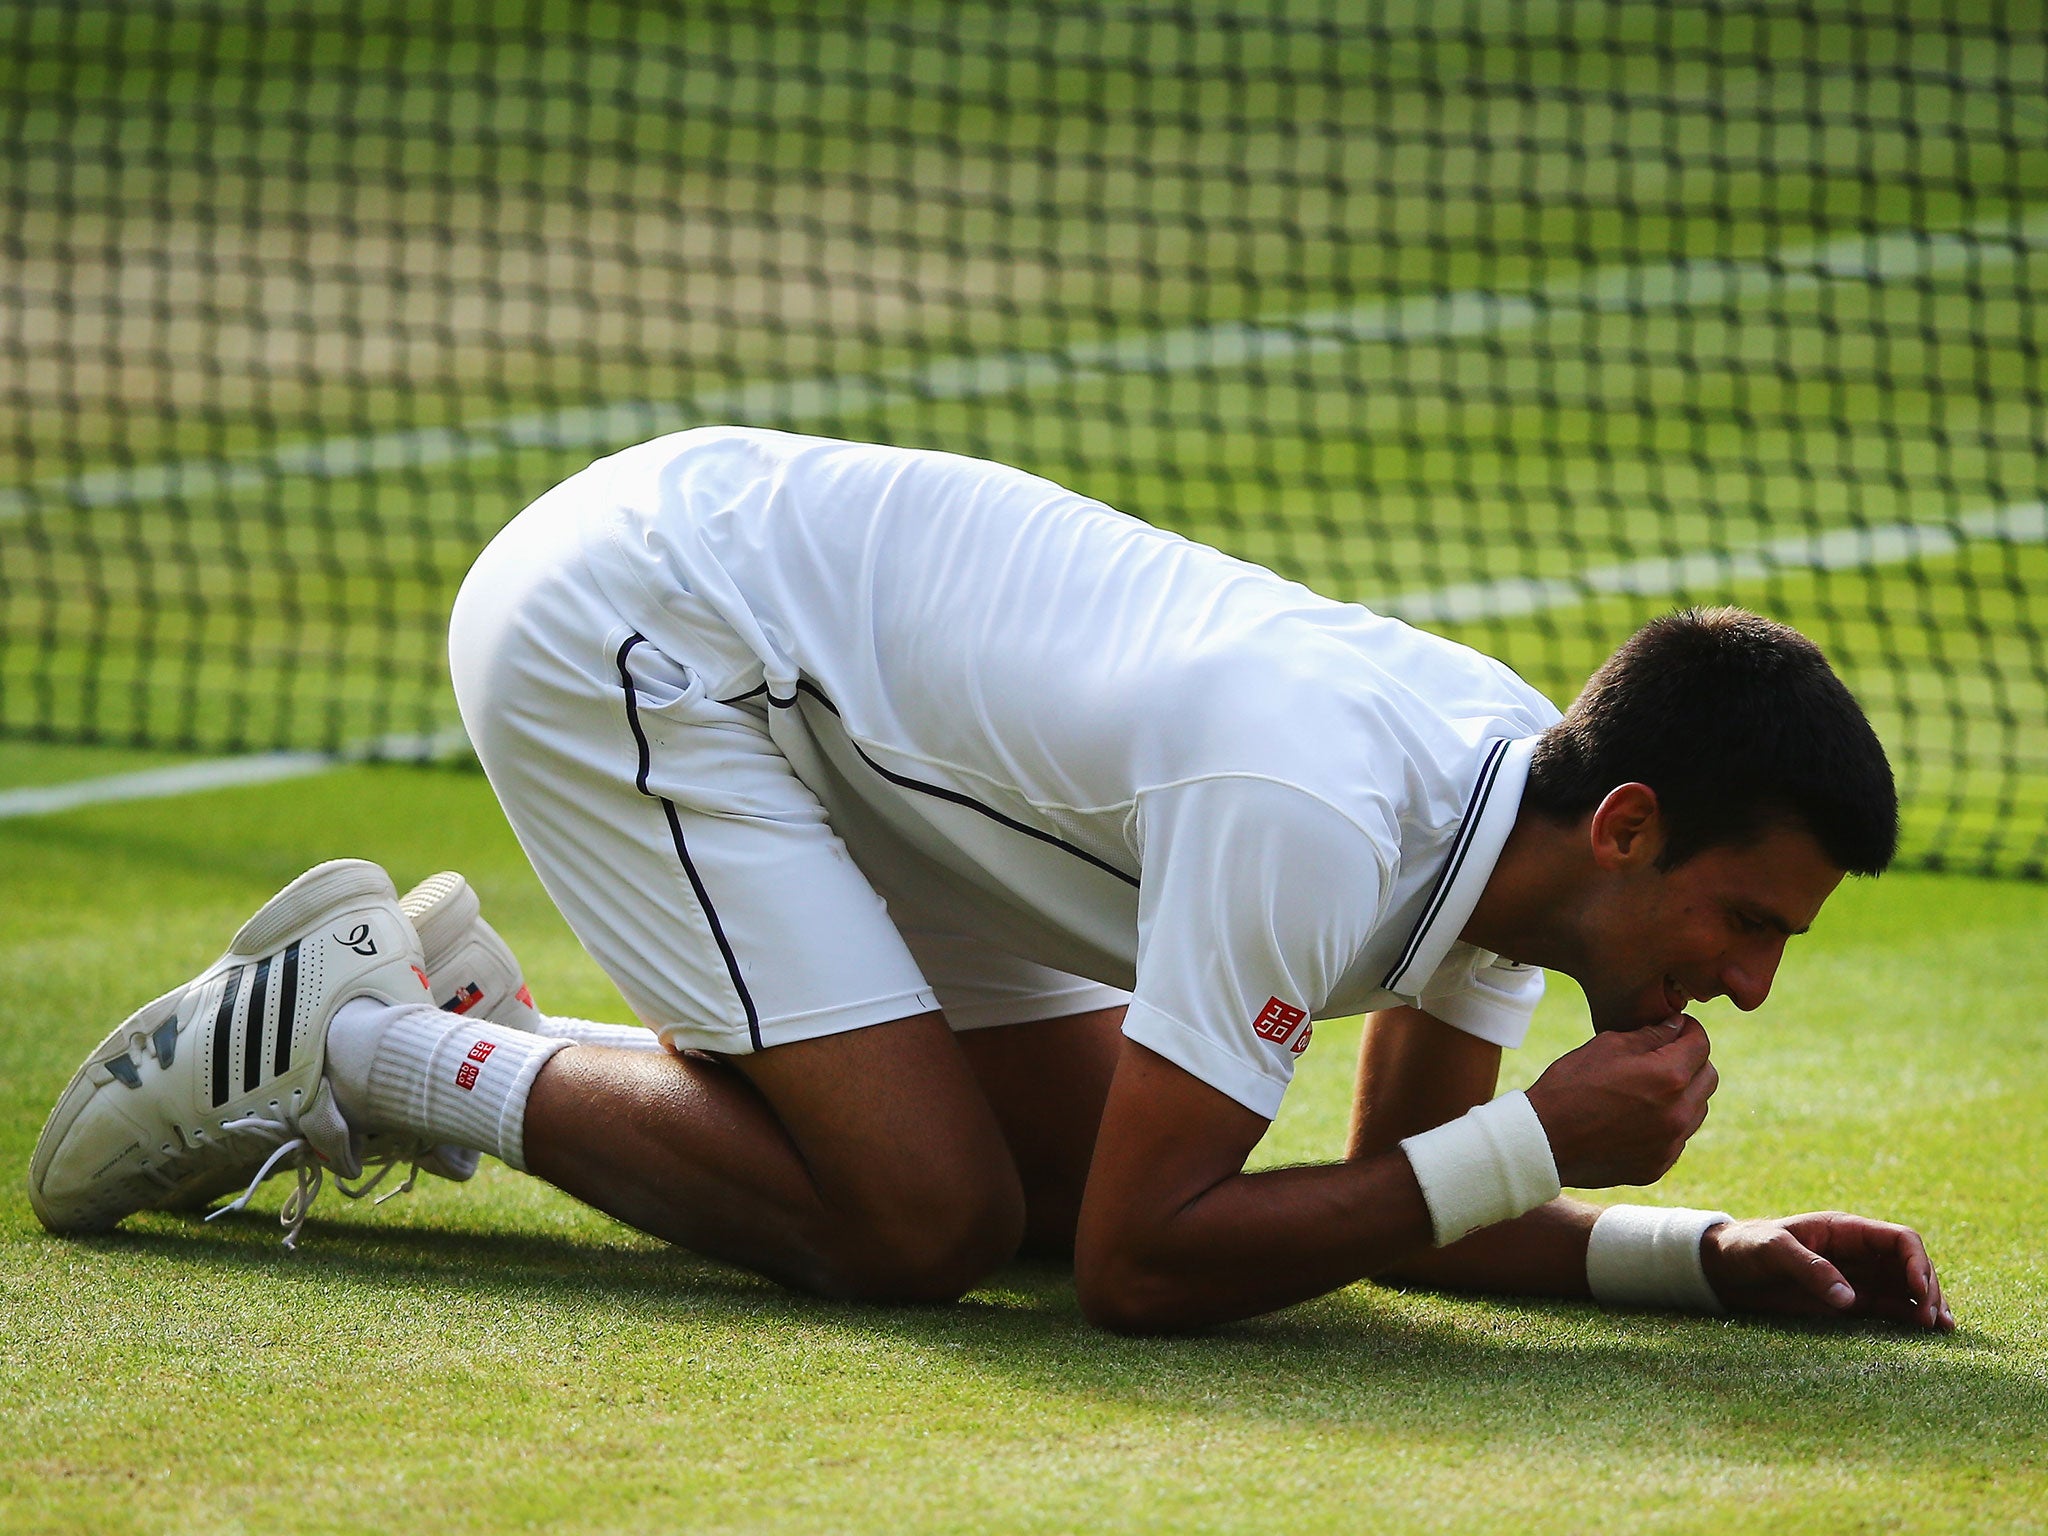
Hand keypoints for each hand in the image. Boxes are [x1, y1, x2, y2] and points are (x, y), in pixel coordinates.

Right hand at [1524, 1015, 1716, 1186]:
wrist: (1543, 1141)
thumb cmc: (1570, 1086)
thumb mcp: (1606, 1046)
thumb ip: (1650, 1035)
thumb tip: (1677, 1027)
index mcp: (1669, 1076)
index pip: (1701, 1043)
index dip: (1688, 1030)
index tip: (1674, 1029)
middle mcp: (1679, 1113)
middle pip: (1709, 1077)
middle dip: (1692, 1062)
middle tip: (1662, 1058)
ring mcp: (1671, 1144)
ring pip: (1697, 1110)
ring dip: (1683, 1095)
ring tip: (1647, 1091)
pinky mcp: (1659, 1166)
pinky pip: (1677, 1138)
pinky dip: (1666, 1125)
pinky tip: (1635, 1119)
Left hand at [1699, 1212, 1952, 1329]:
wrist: (1724, 1269)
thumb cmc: (1746, 1247)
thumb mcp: (1772, 1250)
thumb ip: (1809, 1268)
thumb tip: (1850, 1299)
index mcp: (1845, 1230)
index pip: (1899, 1240)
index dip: (1917, 1263)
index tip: (1918, 1291)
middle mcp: (1859, 1253)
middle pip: (1912, 1265)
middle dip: (1928, 1288)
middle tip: (1930, 1319)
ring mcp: (1858, 1277)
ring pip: (1907, 1288)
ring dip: (1928, 1304)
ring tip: (1941, 1329)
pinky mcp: (1850, 1302)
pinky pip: (1889, 1308)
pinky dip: (1910, 1318)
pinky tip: (1926, 1332)